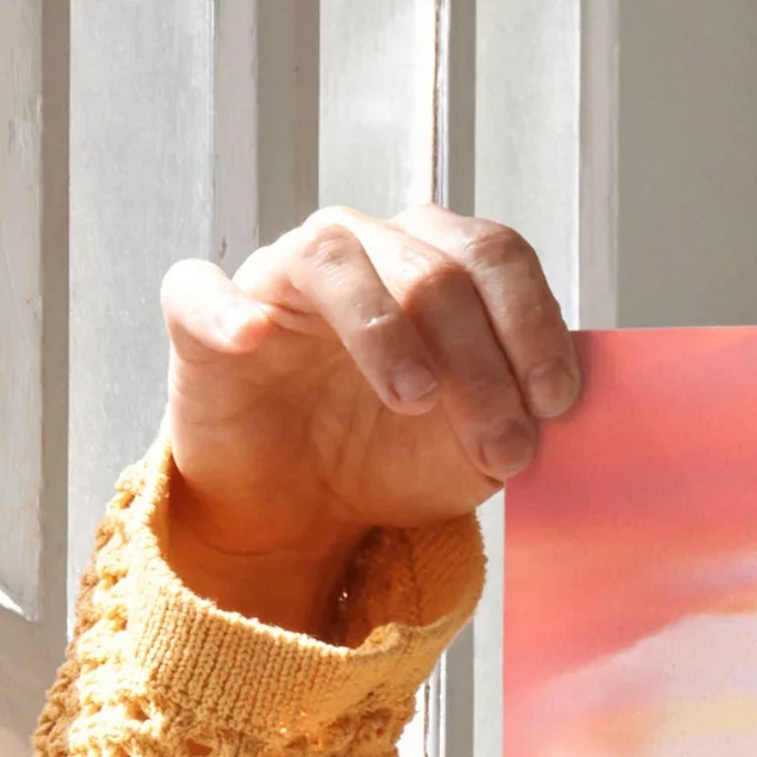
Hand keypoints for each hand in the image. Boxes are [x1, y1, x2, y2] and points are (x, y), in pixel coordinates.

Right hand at [155, 207, 577, 636]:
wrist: (303, 506)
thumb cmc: (392, 455)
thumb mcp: (476, 446)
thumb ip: (519, 414)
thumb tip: (554, 405)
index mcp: (435, 264)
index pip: (495, 256)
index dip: (533, 324)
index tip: (555, 402)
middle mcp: (363, 250)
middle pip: (432, 270)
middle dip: (481, 363)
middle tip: (501, 447)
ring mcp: (281, 276)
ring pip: (336, 260)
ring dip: (386, 332)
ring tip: (416, 400)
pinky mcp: (204, 317)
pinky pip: (201, 290)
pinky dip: (227, 309)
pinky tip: (254, 338)